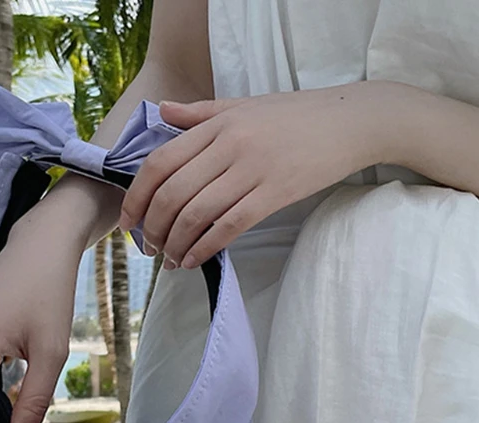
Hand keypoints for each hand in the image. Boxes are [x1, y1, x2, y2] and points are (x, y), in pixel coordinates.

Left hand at [119, 81, 392, 268]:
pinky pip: (228, 227)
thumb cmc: (294, 116)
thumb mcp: (243, 106)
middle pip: (171, 194)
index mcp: (215, 124)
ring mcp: (252, 170)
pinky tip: (193, 261)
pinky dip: (204, 248)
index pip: (159, 163)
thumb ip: (199, 113)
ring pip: (196, 215)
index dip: (136, 197)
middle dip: (153, 228)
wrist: (350, 121)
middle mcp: (229, 145)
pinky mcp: (275, 194)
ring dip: (175, 244)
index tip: (128, 222)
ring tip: (170, 259)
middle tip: (149, 248)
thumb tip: (162, 111)